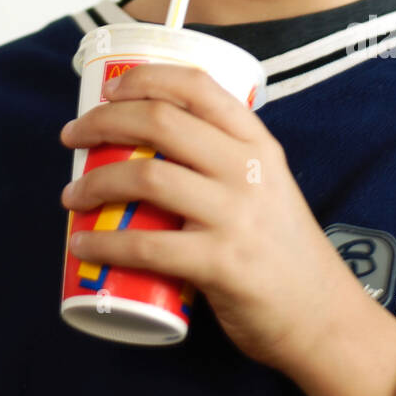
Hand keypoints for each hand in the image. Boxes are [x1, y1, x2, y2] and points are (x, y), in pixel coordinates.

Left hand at [59, 62, 362, 378]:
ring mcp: (236, 215)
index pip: (197, 86)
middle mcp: (248, 169)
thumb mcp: (266, 185)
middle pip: (160, 122)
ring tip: (72, 196)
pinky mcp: (222, 264)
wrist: (323, 317)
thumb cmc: (282, 250)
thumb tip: (148, 144)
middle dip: (102, 122)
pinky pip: (148, 246)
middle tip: (72, 136)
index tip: (109, 89)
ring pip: (147, 178)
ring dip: (94, 183)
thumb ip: (223, 160)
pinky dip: (105, 244)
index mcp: (257, 143)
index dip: (145, 77)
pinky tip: (83, 246)